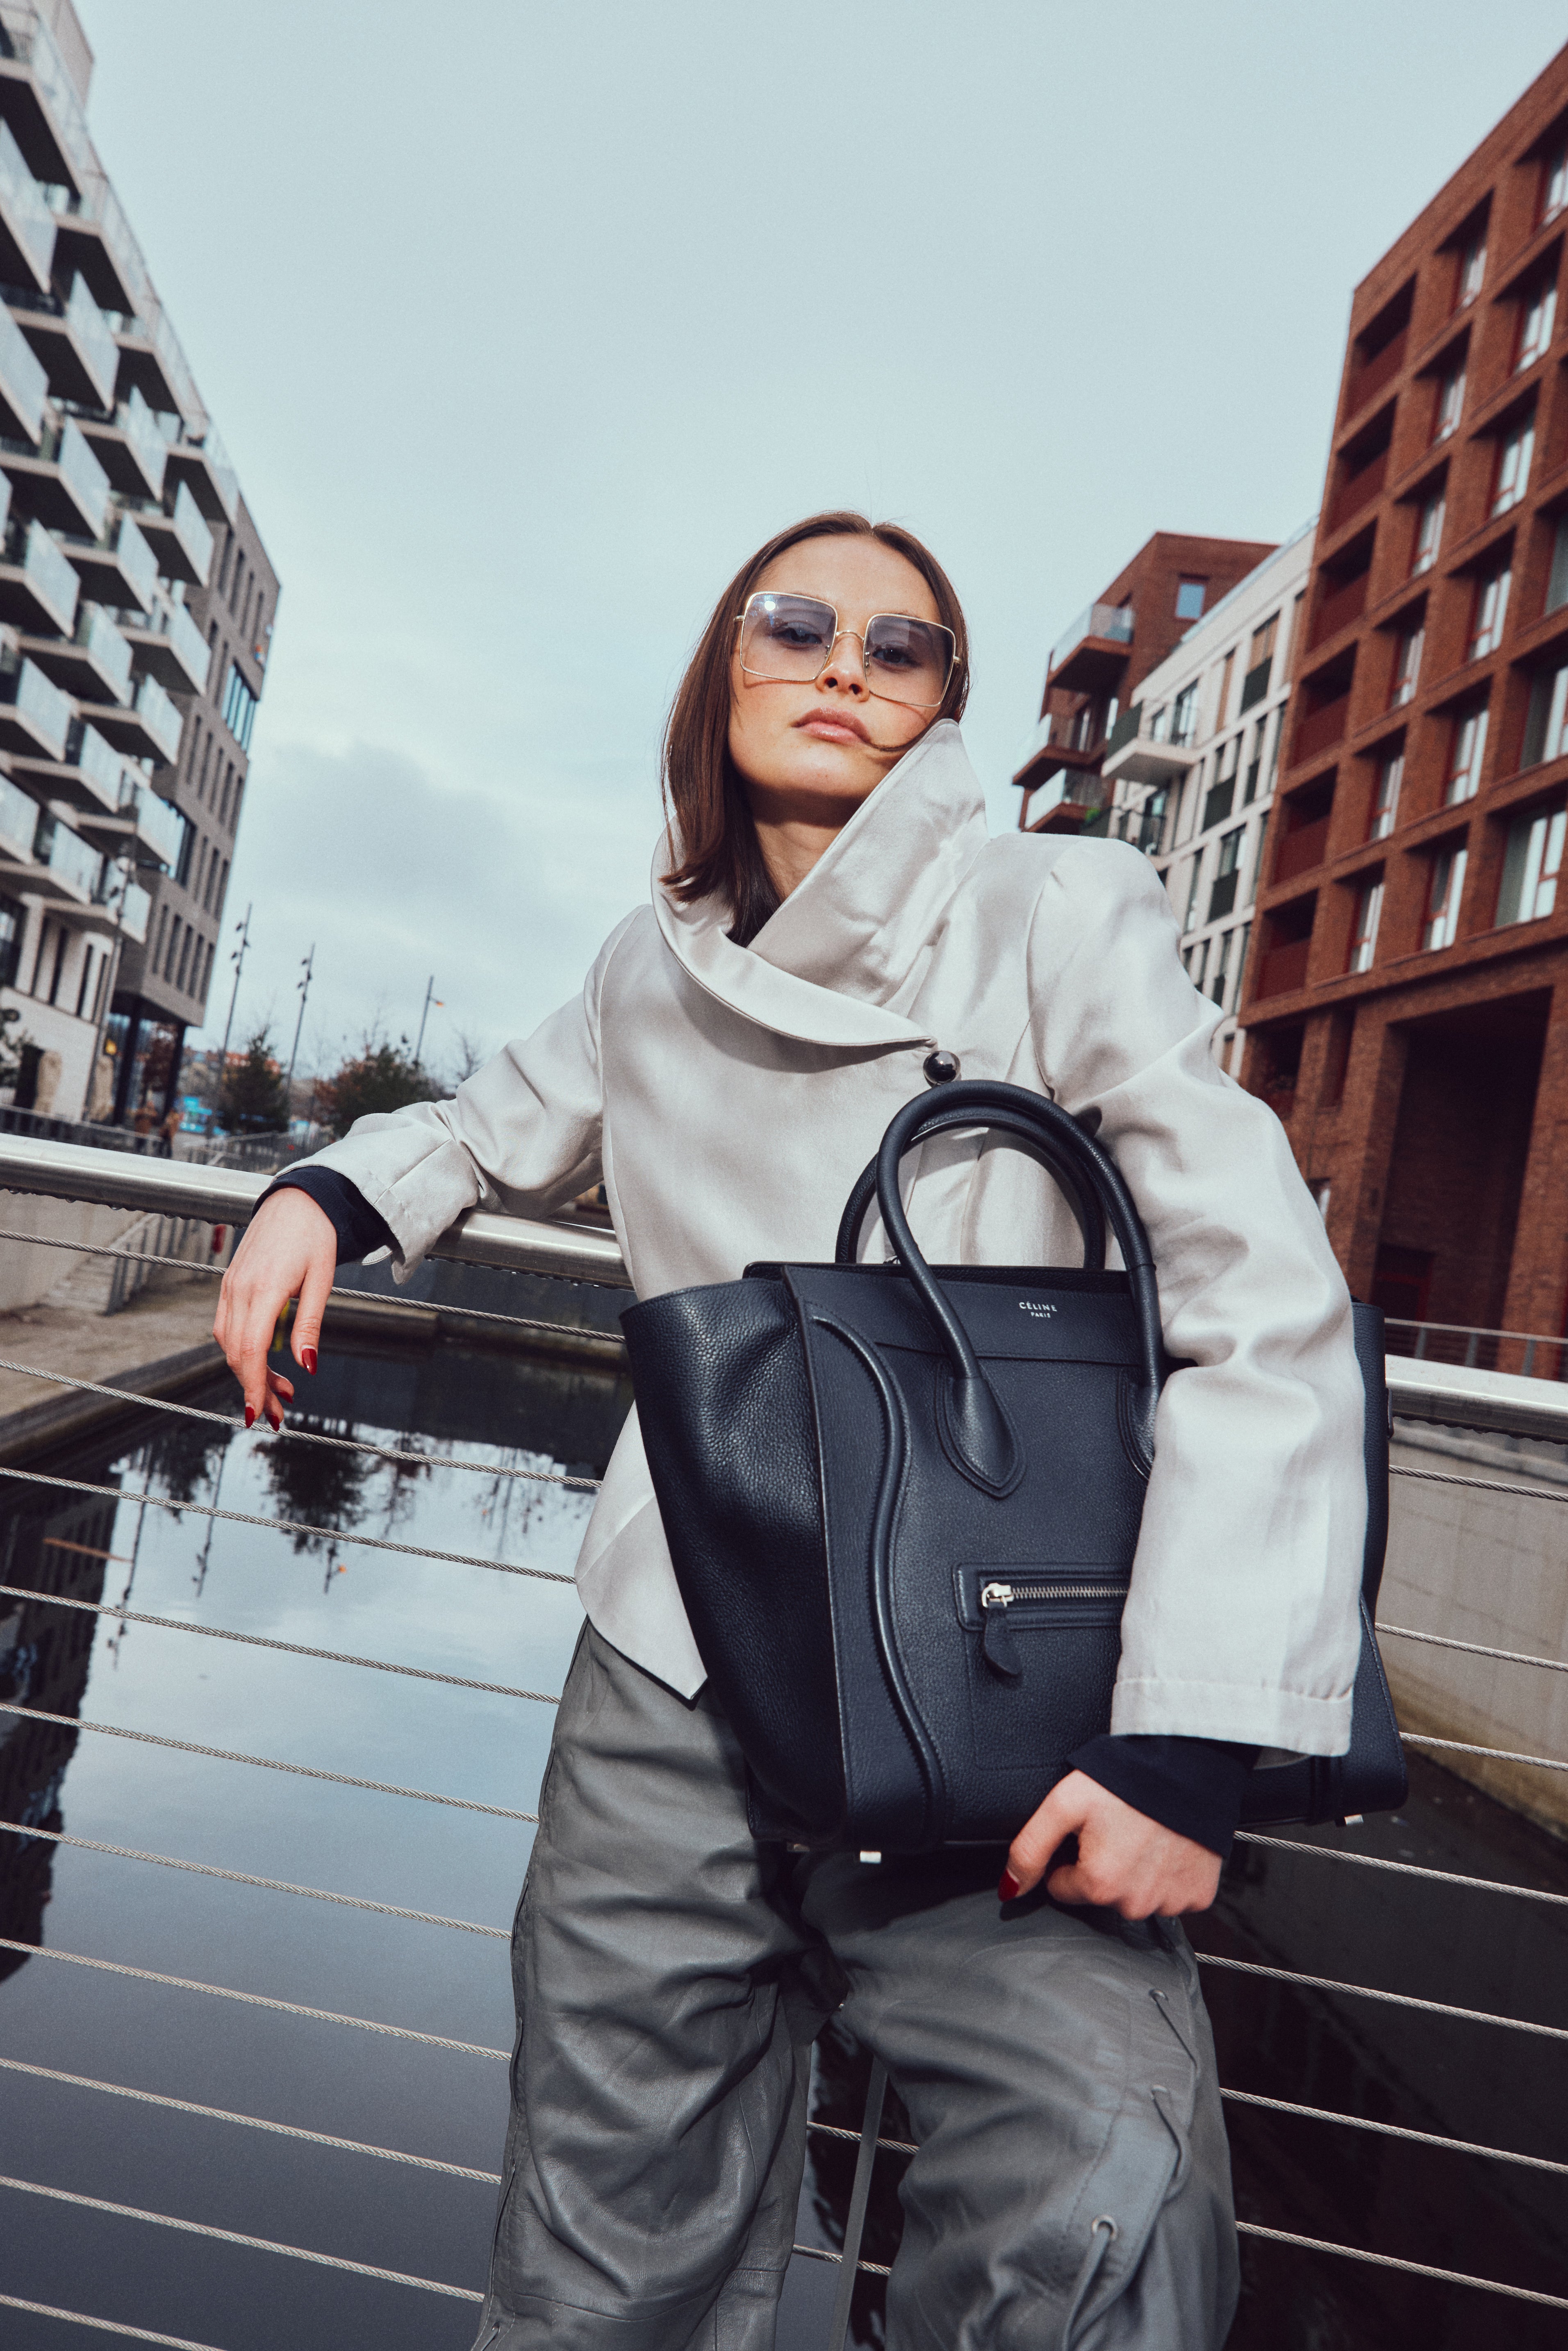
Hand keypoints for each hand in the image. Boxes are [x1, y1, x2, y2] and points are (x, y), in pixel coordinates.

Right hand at [213, 1189, 335, 1430]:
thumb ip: (310, 1325)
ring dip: (250, 1371)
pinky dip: (243, 1349)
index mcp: (264, 1288)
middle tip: (278, 1413)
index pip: (250, 1350)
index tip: (259, 1414)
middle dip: (254, 1388)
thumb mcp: (322, 1281)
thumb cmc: (314, 1235)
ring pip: (228, 1342)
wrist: (296, 1200)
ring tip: (280, 1390)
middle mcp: (239, 1289)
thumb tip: (307, 1366)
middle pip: (236, 1353)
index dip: (253, 1386)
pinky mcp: (230, 1283)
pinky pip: (228, 1326)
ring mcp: (230, 1286)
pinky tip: (265, 1360)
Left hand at [1001, 1770, 1220, 1918]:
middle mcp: (1135, 1904)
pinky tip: (1167, 1845)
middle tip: (1116, 1827)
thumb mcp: (1064, 1804)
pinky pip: (1173, 1896)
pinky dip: (1169, 1875)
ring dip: (1136, 1872)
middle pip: (1101, 1894)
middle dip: (1103, 1865)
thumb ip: (1029, 1849)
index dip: (1070, 1857)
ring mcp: (1170, 1903)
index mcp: (1098, 1884)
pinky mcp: (1198, 1896)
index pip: (1063, 1887)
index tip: (1087, 1831)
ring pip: (1136, 1897)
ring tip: (1143, 1832)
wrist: (1187, 1763)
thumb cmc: (1124, 1779)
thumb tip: (1009, 1890)